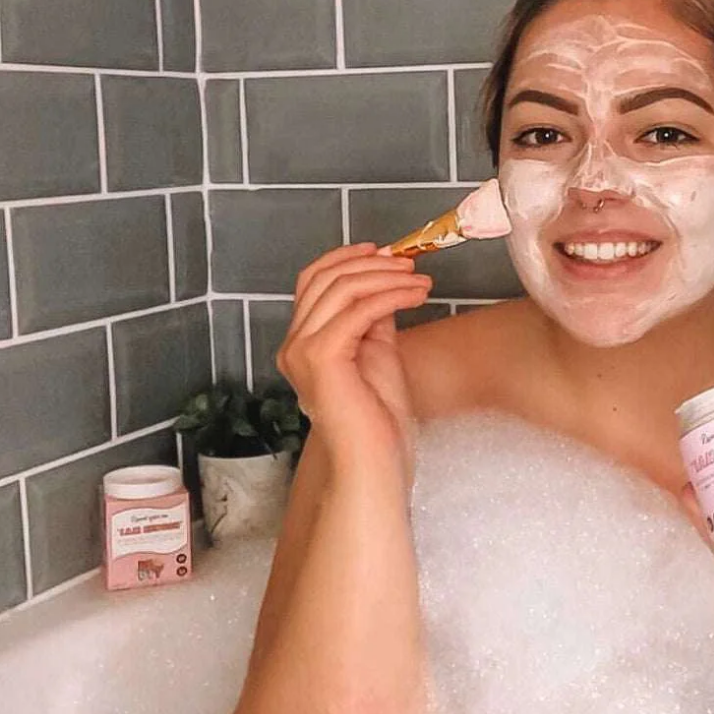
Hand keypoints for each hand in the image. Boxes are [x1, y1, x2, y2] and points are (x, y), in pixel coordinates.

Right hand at [275, 242, 432, 477]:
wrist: (374, 462)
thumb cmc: (378, 421)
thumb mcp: (377, 353)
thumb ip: (374, 319)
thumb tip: (386, 284)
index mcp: (301, 343)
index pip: (314, 281)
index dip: (347, 258)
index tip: (385, 251)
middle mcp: (293, 344)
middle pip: (325, 278)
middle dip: (372, 263)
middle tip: (410, 264)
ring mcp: (303, 350)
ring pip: (342, 288)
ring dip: (387, 277)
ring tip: (420, 281)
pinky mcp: (322, 357)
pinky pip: (359, 309)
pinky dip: (391, 295)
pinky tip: (416, 296)